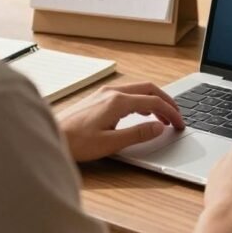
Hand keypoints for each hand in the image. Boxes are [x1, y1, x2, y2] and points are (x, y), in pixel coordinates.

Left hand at [57, 81, 183, 162]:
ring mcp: (104, 93)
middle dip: (166, 102)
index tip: (180, 123)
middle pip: (148, 89)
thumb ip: (138, 134)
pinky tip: (141, 114)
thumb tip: (160, 127)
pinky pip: (127, 94)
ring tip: (162, 118)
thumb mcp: (111, 143)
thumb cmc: (76, 143)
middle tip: (177, 117)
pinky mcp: (98, 98)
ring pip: (138, 90)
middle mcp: (112, 92)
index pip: (154, 101)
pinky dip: (141, 101)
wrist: (51, 136)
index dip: (171, 112)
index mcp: (118, 101)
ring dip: (154, 101)